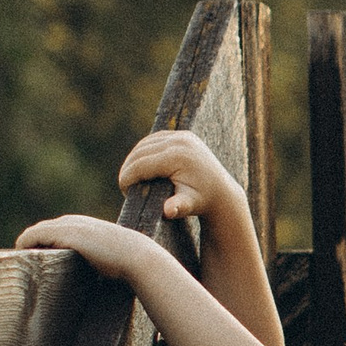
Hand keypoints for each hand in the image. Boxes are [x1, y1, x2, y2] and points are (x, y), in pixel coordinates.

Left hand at [16, 213, 152, 278]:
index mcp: (83, 225)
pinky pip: (31, 236)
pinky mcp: (60, 233)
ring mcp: (65, 225)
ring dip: (26, 247)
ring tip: (19, 265)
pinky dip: (23, 245)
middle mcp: (71, 221)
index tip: (38, 263)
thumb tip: (98, 277)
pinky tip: (21, 258)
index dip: (44, 246)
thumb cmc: (127, 262)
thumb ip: (97, 260)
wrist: (134, 255)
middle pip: (42, 231)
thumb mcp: (109, 257)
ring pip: (35, 232)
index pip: (54, 232)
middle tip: (23, 266)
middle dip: (32, 246)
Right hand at [117, 130, 248, 231]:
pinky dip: (145, 151)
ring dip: (135, 158)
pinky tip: (141, 164)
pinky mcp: (184, 135)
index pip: (142, 164)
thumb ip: (177, 207)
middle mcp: (179, 141)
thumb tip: (168, 211)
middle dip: (129, 168)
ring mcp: (182, 135)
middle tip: (124, 184)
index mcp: (177, 157)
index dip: (128, 177)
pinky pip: (156, 139)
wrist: (222, 191)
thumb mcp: (189, 205)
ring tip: (131, 176)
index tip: (123, 189)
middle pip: (141, 152)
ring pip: (146, 144)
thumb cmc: (202, 202)